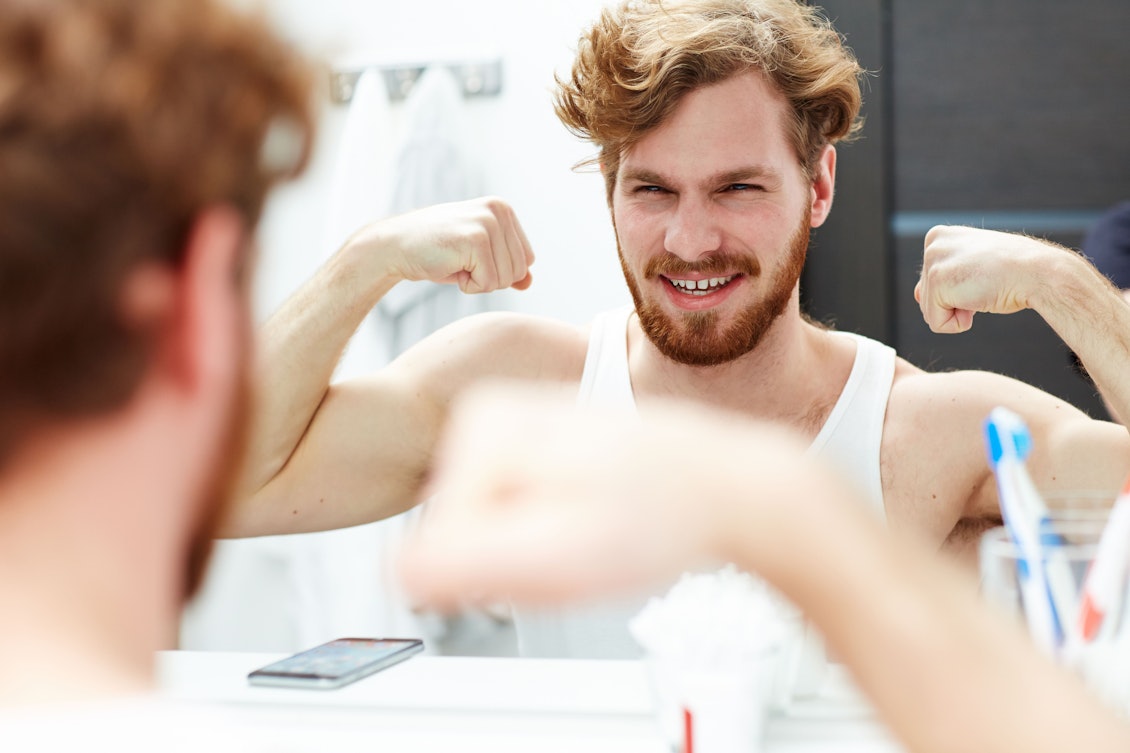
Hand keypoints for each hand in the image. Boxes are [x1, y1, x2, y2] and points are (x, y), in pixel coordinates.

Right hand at [346, 196, 533, 293]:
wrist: (394, 247)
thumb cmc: (436, 252)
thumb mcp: (477, 257)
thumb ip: (506, 267)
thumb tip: (529, 283)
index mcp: (502, 209)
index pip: (527, 259)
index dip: (500, 271)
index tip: (471, 259)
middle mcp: (499, 210)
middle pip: (520, 270)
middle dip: (491, 278)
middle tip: (461, 263)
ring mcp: (488, 222)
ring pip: (506, 279)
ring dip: (479, 282)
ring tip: (454, 263)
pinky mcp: (476, 239)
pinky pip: (489, 283)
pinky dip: (469, 286)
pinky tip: (449, 267)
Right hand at [398, 383, 810, 610]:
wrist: (734, 491)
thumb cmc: (660, 514)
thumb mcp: (551, 553)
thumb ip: (464, 563)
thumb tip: (402, 571)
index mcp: (485, 425)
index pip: (438, 537)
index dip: (493, 568)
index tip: (553, 551)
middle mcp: (504, 416)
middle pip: (469, 530)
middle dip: (517, 558)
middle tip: (581, 545)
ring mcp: (533, 430)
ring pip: (502, 527)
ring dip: (542, 551)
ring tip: (600, 532)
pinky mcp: (558, 451)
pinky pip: (533, 516)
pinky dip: (563, 537)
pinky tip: (604, 526)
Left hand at [915, 225, 1054, 332]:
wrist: (1039, 273)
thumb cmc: (1013, 271)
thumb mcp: (973, 266)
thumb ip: (943, 277)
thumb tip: (917, 295)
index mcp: (939, 236)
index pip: (930, 282)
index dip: (958, 291)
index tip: (983, 275)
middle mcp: (932, 244)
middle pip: (927, 297)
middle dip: (956, 302)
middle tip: (985, 284)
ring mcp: (933, 261)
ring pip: (930, 312)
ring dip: (959, 312)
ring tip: (982, 290)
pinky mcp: (937, 282)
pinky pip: (936, 323)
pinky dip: (958, 324)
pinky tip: (979, 302)